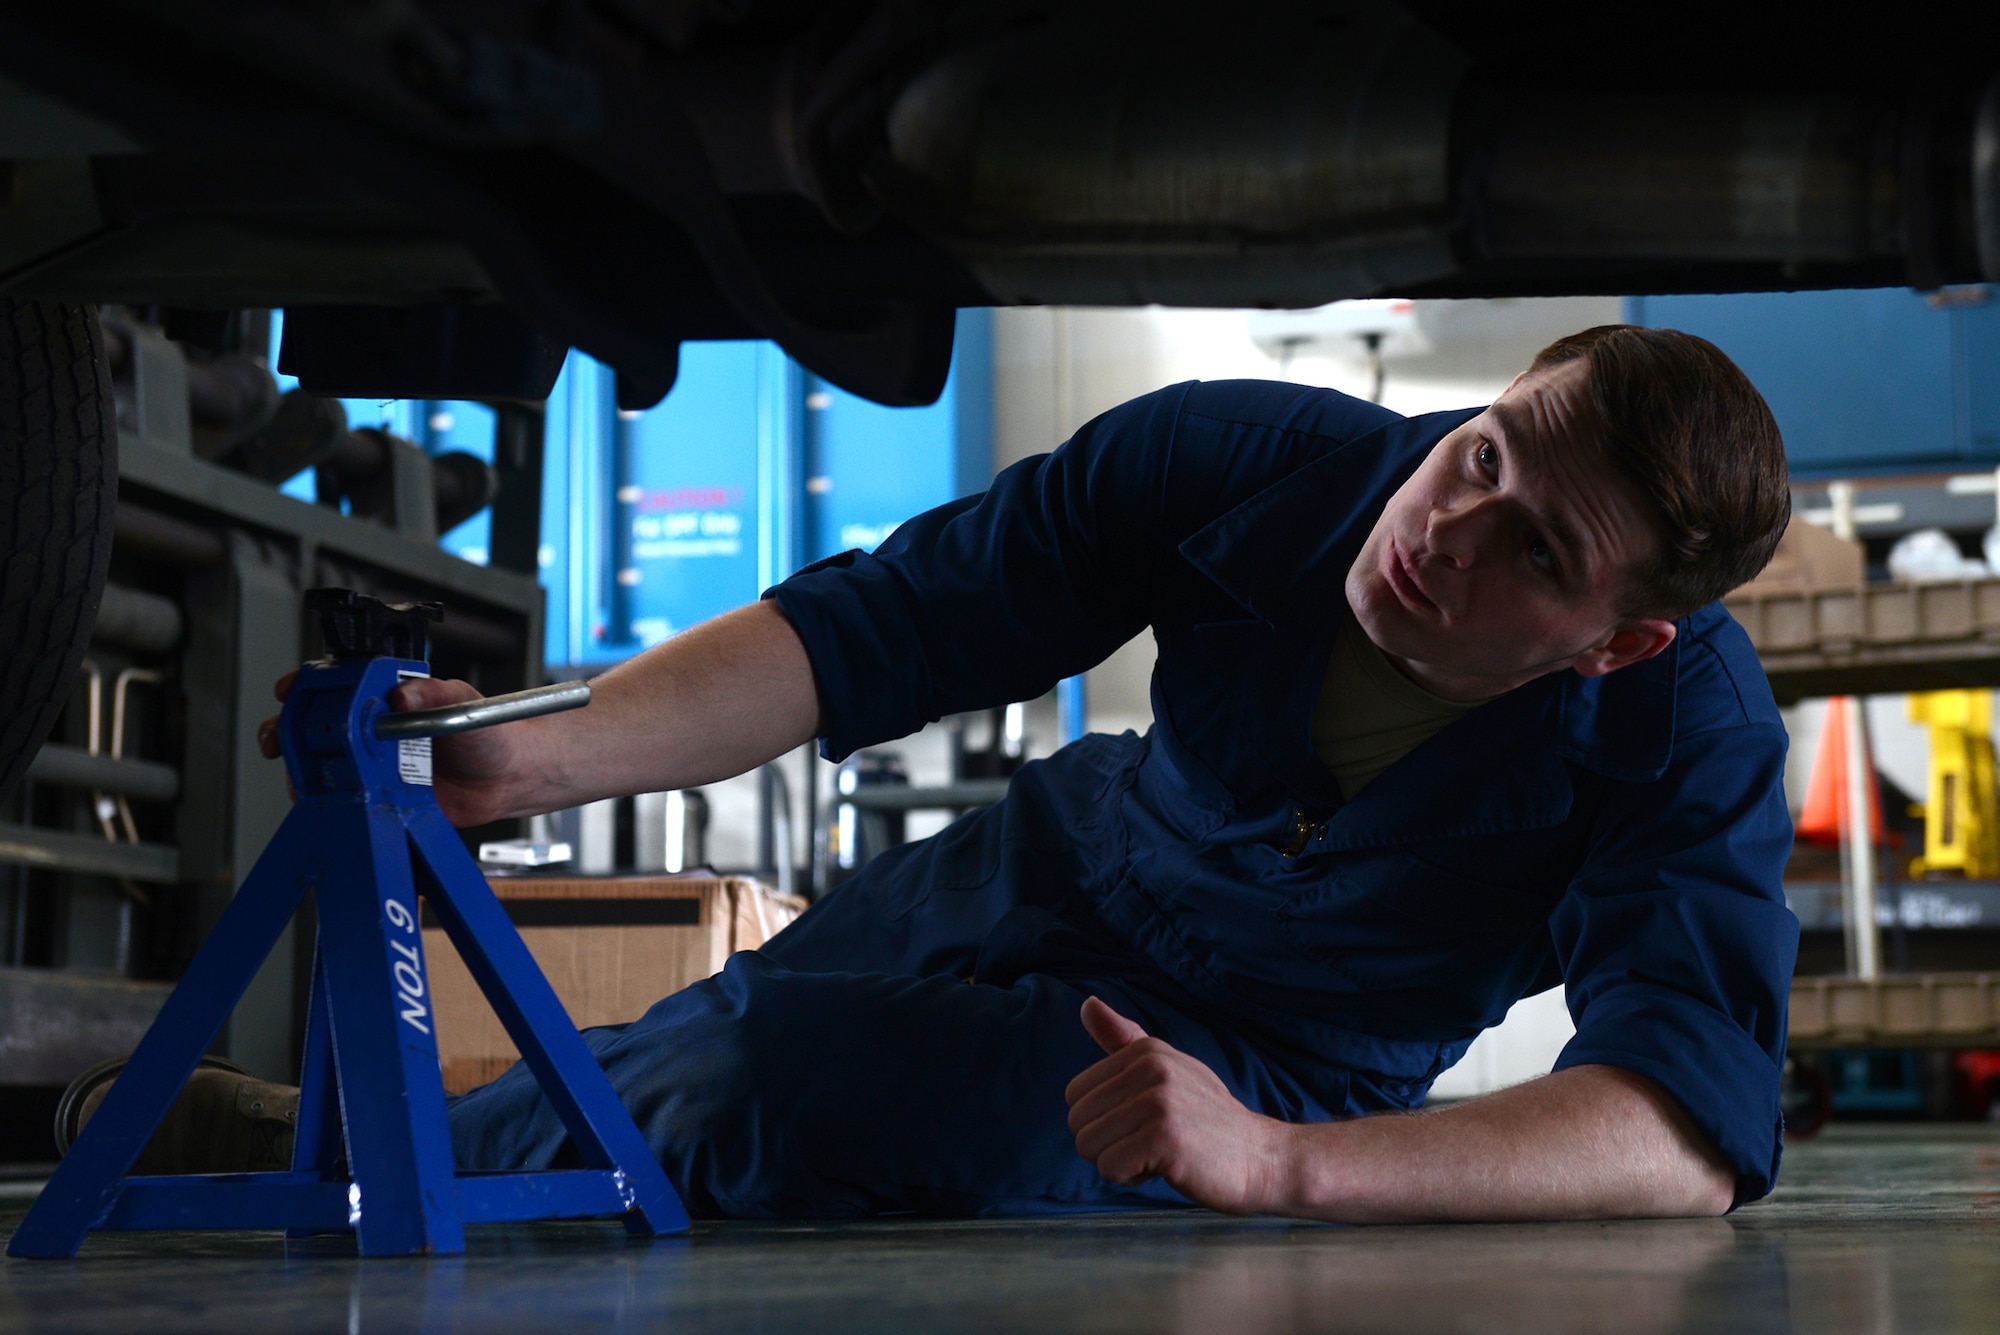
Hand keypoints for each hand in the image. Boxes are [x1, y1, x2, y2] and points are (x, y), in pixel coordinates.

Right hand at [255, 670, 527, 826]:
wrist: (510, 778)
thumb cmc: (491, 732)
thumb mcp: (464, 702)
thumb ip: (435, 694)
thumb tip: (402, 694)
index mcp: (390, 696)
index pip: (339, 682)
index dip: (309, 685)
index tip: (292, 689)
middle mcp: (374, 728)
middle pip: (317, 723)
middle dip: (289, 728)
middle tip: (279, 737)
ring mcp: (374, 763)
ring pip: (324, 763)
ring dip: (303, 768)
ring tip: (300, 773)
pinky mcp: (380, 795)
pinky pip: (346, 797)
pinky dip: (329, 800)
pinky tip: (326, 799)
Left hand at [1065, 996, 1293, 1214]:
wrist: (1261, 1157)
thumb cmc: (1207, 1120)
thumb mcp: (1167, 1068)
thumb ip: (1123, 1039)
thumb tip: (1086, 1003)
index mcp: (1145, 1051)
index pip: (1075, 1095)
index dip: (1103, 1121)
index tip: (1142, 1123)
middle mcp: (1150, 1068)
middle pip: (1077, 1122)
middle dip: (1106, 1144)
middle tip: (1151, 1143)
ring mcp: (1159, 1101)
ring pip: (1089, 1147)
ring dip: (1119, 1163)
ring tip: (1158, 1154)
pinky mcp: (1165, 1137)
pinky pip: (1110, 1168)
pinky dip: (1130, 1179)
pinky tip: (1164, 1168)